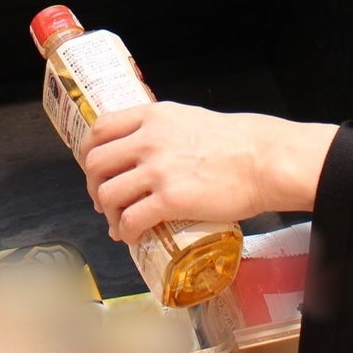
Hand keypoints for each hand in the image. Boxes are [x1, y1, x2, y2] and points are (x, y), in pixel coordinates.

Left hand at [81, 101, 337, 243]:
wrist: (262, 159)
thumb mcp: (190, 118)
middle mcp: (149, 139)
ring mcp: (158, 170)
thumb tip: (147, 145)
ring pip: (108, 194)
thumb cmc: (236, 140)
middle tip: (105, 201)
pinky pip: (130, 220)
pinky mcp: (169, 200)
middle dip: (94, 186)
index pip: (101, 128)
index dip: (89, 152)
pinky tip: (132, 237)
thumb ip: (164, 128)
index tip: (94, 167)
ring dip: (108, 213)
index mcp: (154, 116)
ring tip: (119, 223)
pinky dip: (125, 232)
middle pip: (97, 163)